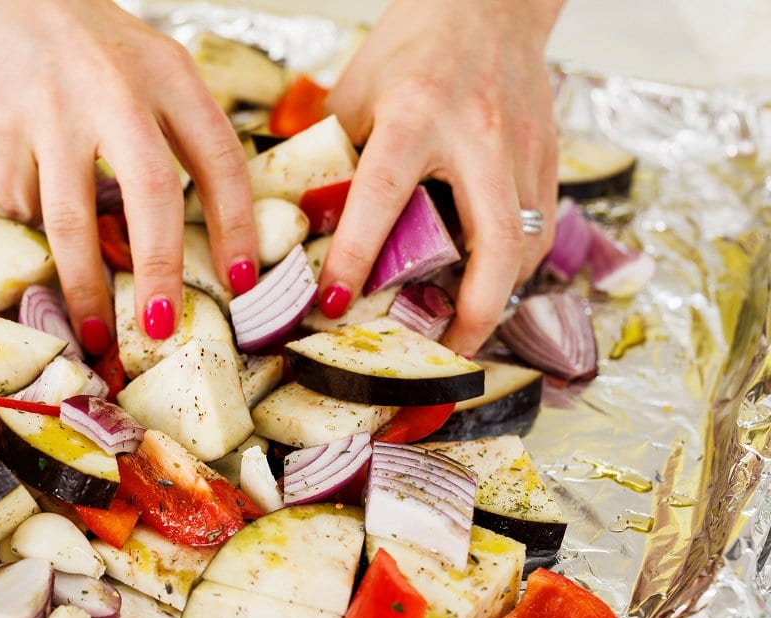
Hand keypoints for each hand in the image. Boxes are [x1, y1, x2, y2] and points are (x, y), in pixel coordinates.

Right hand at [0, 0, 257, 350]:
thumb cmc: (94, 47)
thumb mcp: (156, 69)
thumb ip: (181, 134)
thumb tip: (204, 233)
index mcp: (170, 76)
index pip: (220, 159)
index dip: (237, 227)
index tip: (243, 281)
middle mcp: (115, 90)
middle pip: (150, 193)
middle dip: (159, 270)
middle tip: (163, 327)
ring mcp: (53, 109)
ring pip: (70, 217)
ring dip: (84, 285)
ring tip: (95, 333)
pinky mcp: (0, 126)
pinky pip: (21, 201)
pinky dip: (34, 226)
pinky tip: (40, 226)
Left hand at [319, 0, 563, 353]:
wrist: (489, 2)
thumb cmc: (415, 44)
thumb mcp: (357, 91)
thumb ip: (335, 155)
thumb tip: (302, 222)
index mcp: (418, 114)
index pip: (383, 197)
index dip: (354, 257)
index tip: (333, 303)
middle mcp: (480, 136)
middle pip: (493, 242)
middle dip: (472, 309)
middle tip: (444, 349)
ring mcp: (523, 148)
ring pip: (527, 244)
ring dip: (497, 295)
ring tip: (460, 326)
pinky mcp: (549, 156)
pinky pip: (539, 227)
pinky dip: (514, 265)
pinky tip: (485, 282)